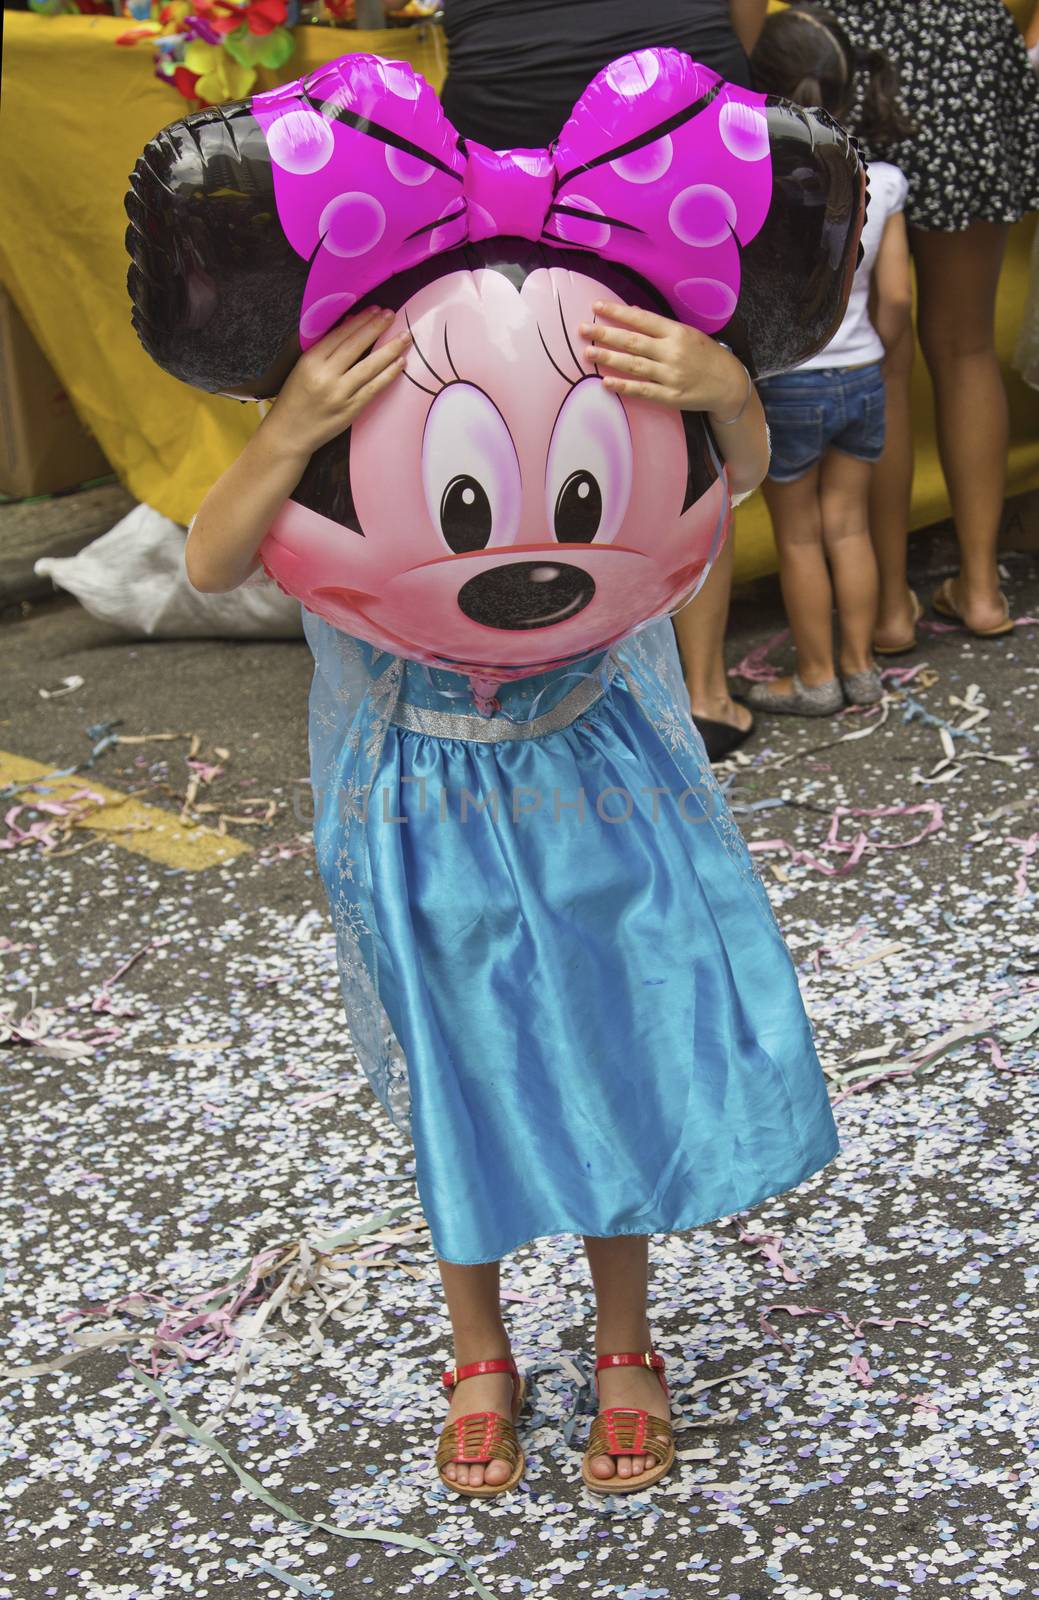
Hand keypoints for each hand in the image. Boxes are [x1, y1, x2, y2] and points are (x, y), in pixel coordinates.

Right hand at [264, 307, 410, 461]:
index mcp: (310, 361)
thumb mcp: (302, 368)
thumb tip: (349, 325)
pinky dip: (388, 375)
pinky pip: (373, 389)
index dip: (360, 321)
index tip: (375, 310)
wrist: (288, 433)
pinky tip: (400, 363)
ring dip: (389, 350)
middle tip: (392, 314)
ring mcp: (339, 395)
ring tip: (405, 337)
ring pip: (369, 367)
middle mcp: (325, 376)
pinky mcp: (350, 411)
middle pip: (355, 347)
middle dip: (376, 328)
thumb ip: (324, 348)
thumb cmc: (294, 398)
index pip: (339, 335)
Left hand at [579, 302, 748, 418]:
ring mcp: (670, 375)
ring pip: (634, 365)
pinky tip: (606, 382)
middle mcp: (672, 352)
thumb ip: (659, 325)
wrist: (729, 384)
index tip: (596, 307)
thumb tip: (632, 311)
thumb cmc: (706, 355)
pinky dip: (623, 386)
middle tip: (583, 330)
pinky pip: (642, 390)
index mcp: (676, 332)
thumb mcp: (687, 333)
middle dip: (605, 334)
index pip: (641, 319)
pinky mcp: (670, 396)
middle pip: (632, 342)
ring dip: (608, 359)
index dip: (617, 312)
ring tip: (588, 353)